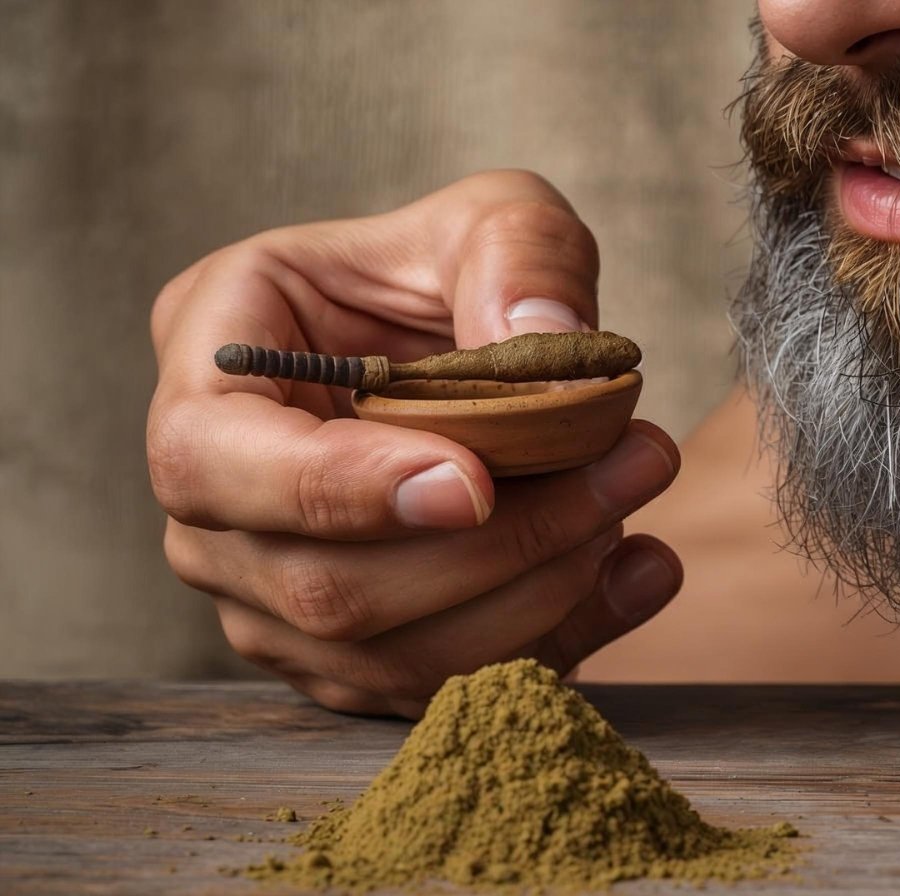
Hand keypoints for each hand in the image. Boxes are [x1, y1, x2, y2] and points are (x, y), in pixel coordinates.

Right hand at [146, 170, 681, 717]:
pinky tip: (639, 573)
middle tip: (633, 466)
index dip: (341, 489)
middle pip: (321, 585)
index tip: (478, 484)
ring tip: (637, 511)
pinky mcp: (350, 658)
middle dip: (499, 545)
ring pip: (387, 656)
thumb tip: (547, 343)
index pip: (215, 462)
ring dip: (538, 596)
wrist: (469, 351)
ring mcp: (271, 599)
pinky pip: (440, 690)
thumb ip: (520, 257)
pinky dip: (556, 642)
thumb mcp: (496, 217)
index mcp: (211, 371)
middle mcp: (215, 507)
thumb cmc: (454, 272)